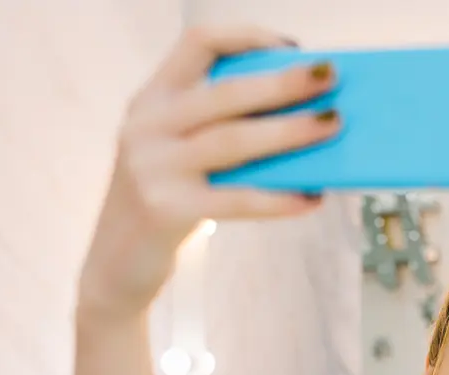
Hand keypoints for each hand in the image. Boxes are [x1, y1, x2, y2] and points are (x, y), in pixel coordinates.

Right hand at [78, 25, 339, 318]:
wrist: (114, 263)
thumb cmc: (168, 200)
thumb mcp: (178, 151)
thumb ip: (219, 127)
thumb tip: (303, 114)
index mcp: (152, 98)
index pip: (197, 43)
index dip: (247, 36)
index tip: (292, 48)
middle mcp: (146, 125)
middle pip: (226, 91)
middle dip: (284, 81)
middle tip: (333, 77)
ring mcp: (152, 167)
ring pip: (234, 140)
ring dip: (291, 131)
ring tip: (334, 125)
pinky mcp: (166, 210)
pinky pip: (237, 199)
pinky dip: (280, 198)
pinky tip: (312, 198)